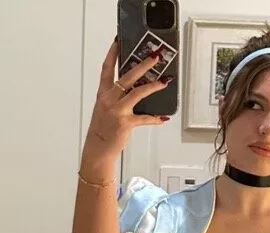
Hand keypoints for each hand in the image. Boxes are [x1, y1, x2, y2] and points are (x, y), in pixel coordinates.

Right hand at [82, 39, 171, 168]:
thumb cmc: (102, 130)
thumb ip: (117, 98)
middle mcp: (109, 99)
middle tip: (154, 57)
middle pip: (127, 76)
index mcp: (103, 93)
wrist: (98, 148)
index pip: (107, 68)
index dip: (113, 53)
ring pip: (138, 93)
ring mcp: (117, 110)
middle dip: (142, 65)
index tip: (119, 40)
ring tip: (165, 81)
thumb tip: (135, 90)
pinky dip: (155, 118)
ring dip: (154, 86)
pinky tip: (163, 117)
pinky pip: (144, 118)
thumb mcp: (105, 109)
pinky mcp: (126, 123)